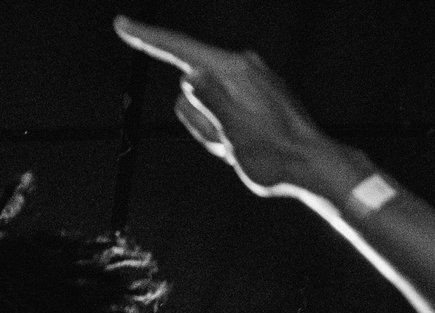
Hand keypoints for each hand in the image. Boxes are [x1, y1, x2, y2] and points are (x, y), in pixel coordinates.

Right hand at [112, 17, 358, 202]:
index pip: (180, 50)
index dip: (148, 38)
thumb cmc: (274, 155)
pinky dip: (222, 129)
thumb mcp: (234, 135)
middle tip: (223, 146)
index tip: (121, 24)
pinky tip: (244, 144)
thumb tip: (189, 75)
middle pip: (190, 86)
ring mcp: (251, 78)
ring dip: (208, 128)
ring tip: (235, 147)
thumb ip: (211, 103)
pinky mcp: (256, 92)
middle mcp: (242, 66)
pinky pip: (220, 108)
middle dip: (195, 119)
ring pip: (203, 101)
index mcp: (233, 72)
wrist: (313, 165)